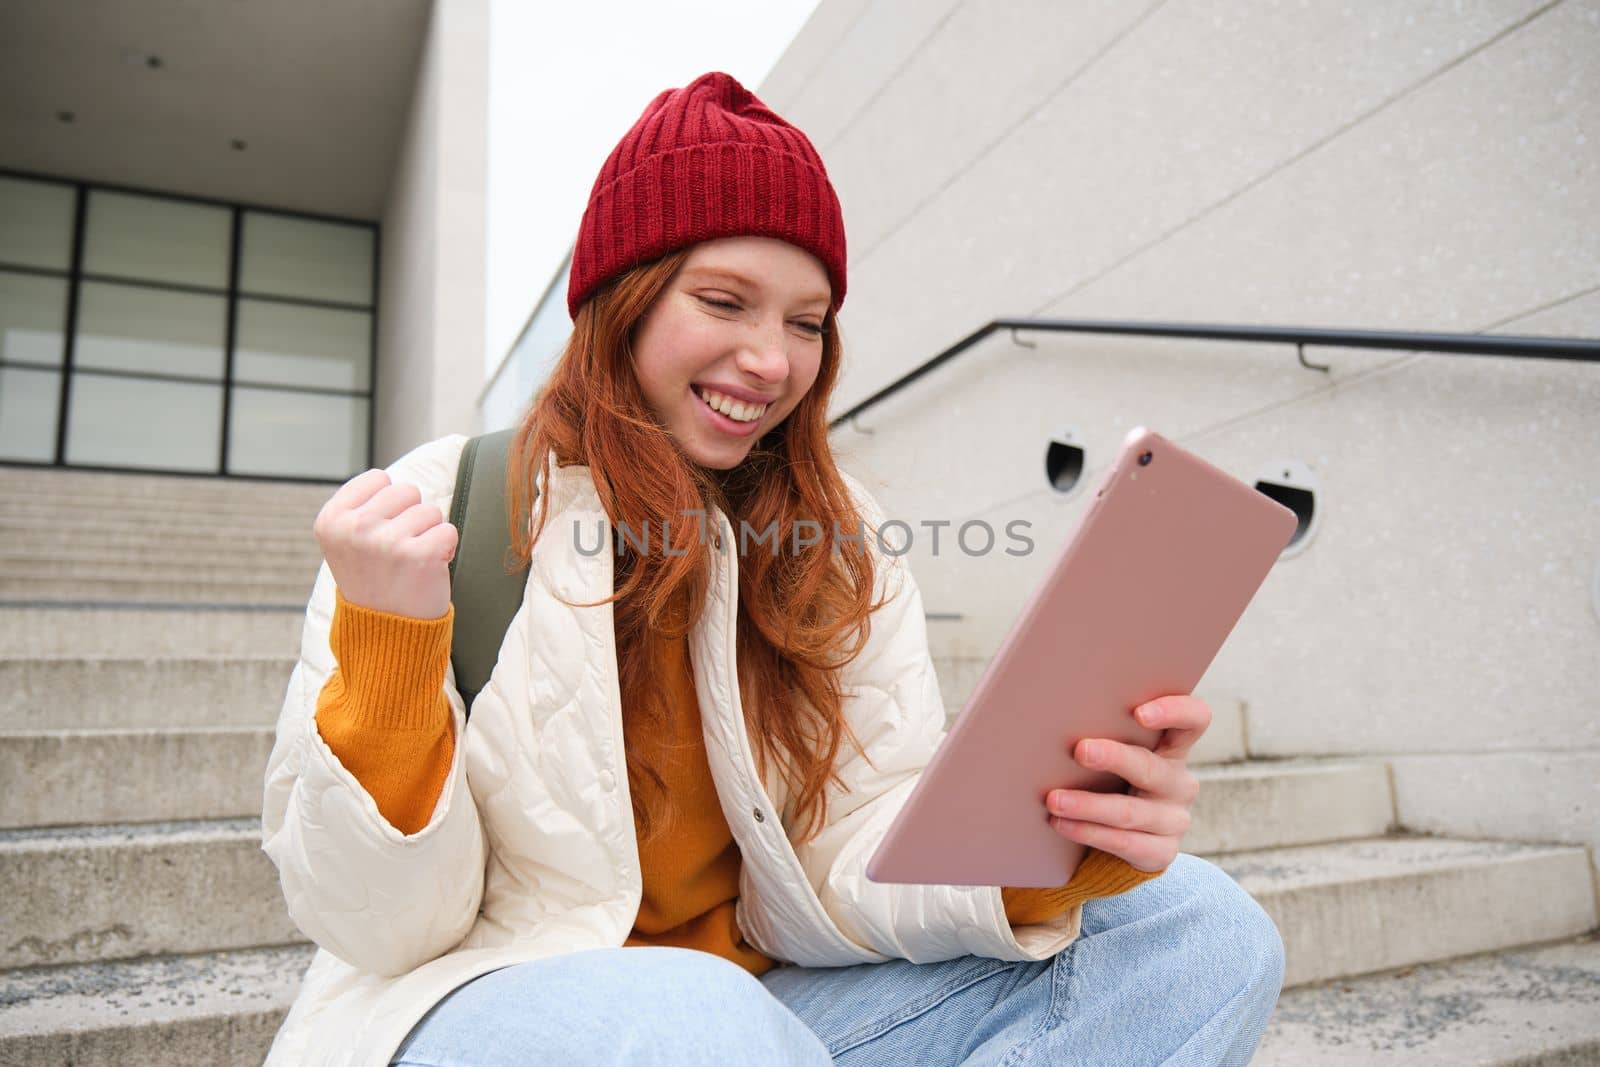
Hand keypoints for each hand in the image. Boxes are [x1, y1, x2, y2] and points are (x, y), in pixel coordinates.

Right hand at [312, 469, 458, 620]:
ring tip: (410, 562)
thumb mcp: (346, 541)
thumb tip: (389, 480)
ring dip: (428, 534)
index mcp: (332, 519)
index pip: (378, 478)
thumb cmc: (372, 580)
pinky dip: (445, 548)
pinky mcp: (421, 555)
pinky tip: (428, 569)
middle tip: (397, 552)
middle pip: (407, 490)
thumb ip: (361, 507)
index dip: (388, 505)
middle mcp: (355, 528)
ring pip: (430, 510)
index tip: (378, 533)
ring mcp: (388, 542)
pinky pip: (449, 530)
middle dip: (410, 517)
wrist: (385, 632)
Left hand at [1043, 695, 1210, 872]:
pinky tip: (1062, 824)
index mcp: (1173, 748)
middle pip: (1151, 768)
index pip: (1194, 720)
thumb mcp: (1117, 755)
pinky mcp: (1162, 852)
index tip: (1139, 712)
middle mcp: (1180, 783)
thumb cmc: (1111, 777)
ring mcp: (1174, 820)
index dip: (1175, 711)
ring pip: (1130, 812)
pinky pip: (1124, 843)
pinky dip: (1089, 832)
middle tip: (1081, 751)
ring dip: (1088, 805)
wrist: (1122, 834)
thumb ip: (1104, 734)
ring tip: (1054, 800)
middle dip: (1114, 758)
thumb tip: (1055, 713)